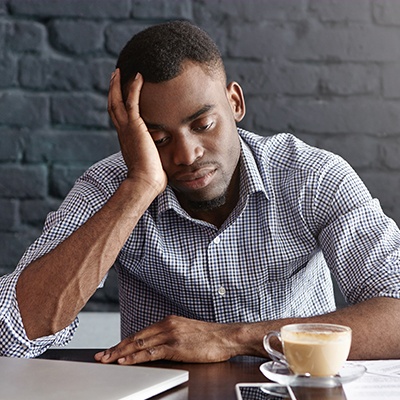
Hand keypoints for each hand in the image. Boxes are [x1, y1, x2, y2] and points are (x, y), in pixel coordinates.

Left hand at [94, 315, 239, 364]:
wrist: (226, 336)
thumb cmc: (209, 337)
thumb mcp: (186, 332)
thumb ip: (170, 337)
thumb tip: (155, 347)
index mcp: (168, 321)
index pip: (140, 333)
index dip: (123, 342)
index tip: (111, 349)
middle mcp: (167, 325)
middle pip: (136, 337)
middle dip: (116, 348)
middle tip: (101, 355)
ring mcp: (170, 334)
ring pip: (139, 344)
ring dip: (121, 353)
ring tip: (107, 360)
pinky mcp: (176, 346)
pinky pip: (151, 352)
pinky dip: (136, 357)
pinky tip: (126, 361)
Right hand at [108, 69, 166, 194]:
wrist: (145, 182)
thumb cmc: (150, 177)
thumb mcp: (150, 161)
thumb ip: (153, 154)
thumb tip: (161, 157)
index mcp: (126, 139)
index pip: (119, 118)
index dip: (117, 104)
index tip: (119, 95)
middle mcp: (122, 132)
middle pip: (113, 106)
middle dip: (113, 90)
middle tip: (115, 76)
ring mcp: (126, 129)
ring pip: (117, 101)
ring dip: (118, 85)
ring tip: (120, 72)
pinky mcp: (135, 127)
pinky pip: (132, 102)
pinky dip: (134, 88)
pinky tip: (139, 76)